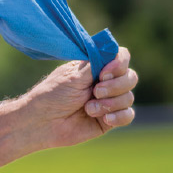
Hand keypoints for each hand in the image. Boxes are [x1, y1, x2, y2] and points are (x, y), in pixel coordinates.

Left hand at [22, 46, 137, 148]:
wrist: (42, 123)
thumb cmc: (52, 96)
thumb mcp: (73, 76)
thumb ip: (95, 63)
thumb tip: (113, 49)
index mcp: (95, 67)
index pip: (120, 57)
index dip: (119, 64)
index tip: (104, 73)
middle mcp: (105, 82)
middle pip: (130, 77)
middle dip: (115, 85)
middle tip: (95, 92)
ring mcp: (108, 101)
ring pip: (128, 97)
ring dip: (110, 103)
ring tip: (88, 109)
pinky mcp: (110, 119)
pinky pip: (128, 115)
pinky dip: (119, 116)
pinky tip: (105, 119)